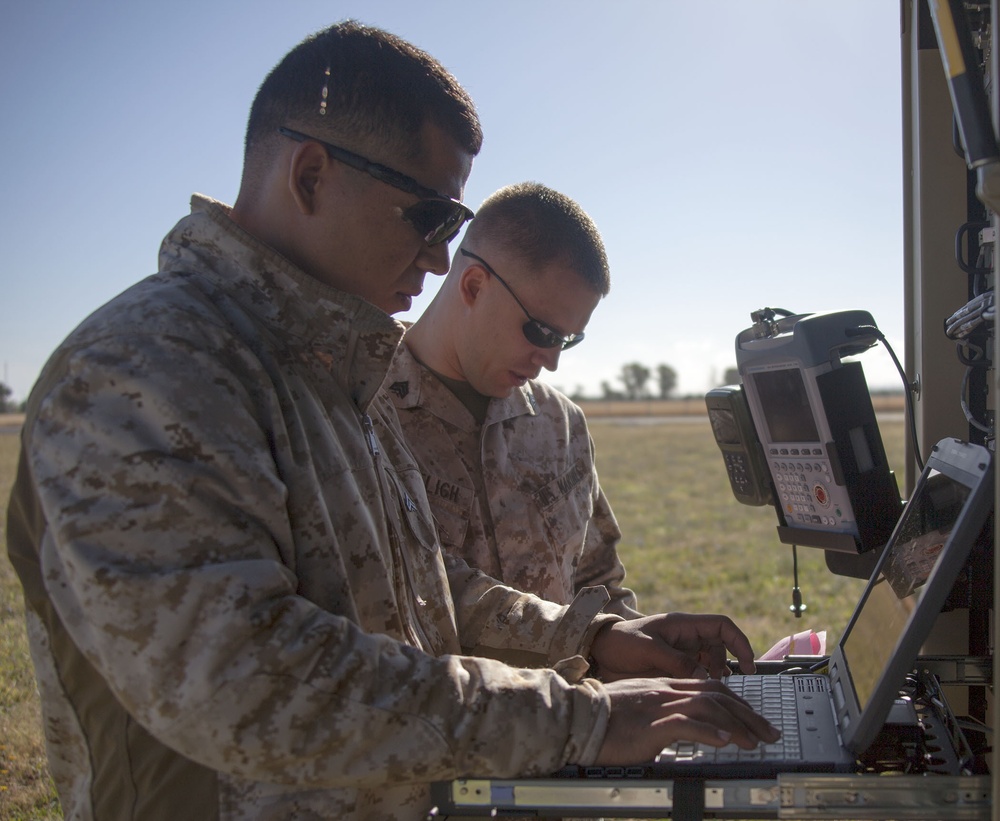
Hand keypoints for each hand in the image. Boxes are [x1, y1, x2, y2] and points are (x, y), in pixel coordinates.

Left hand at [589, 613, 756, 681]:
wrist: (599, 652)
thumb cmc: (622, 643)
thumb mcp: (649, 649)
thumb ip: (676, 661)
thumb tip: (704, 677)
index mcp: (683, 625)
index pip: (722, 626)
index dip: (739, 643)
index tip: (747, 665)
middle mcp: (686, 637)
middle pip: (720, 647)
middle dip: (728, 664)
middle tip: (726, 686)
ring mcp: (681, 652)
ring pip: (710, 662)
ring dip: (715, 676)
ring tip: (710, 691)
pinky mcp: (674, 667)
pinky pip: (697, 673)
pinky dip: (702, 683)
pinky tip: (699, 695)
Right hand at [595, 677, 780, 764]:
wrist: (577, 717)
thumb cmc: (602, 719)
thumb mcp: (637, 711)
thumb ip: (657, 715)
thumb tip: (672, 729)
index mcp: (664, 687)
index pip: (709, 688)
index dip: (736, 703)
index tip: (753, 720)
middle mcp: (667, 691)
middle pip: (717, 695)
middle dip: (748, 715)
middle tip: (769, 733)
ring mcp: (660, 705)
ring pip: (709, 707)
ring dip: (737, 725)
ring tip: (755, 742)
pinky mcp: (652, 722)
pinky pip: (687, 724)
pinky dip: (709, 731)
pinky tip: (725, 741)